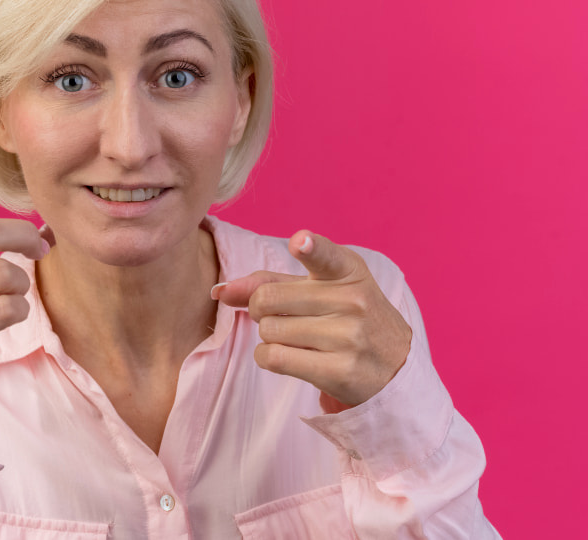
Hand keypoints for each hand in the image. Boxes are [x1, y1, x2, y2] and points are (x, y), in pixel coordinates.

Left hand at [214, 230, 411, 410]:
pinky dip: (267, 357)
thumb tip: (218, 291)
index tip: (300, 241)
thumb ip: (268, 283)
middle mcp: (352, 300)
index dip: (311, 247)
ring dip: (268, 336)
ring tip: (295, 338)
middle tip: (280, 315)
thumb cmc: (345, 317)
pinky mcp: (340, 370)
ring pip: (268, 331)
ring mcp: (349, 337)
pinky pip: (274, 358)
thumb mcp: (319, 289)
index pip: (327, 256)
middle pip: (267, 300)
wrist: (394, 367)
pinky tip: (287, 356)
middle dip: (260, 310)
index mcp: (347, 271)